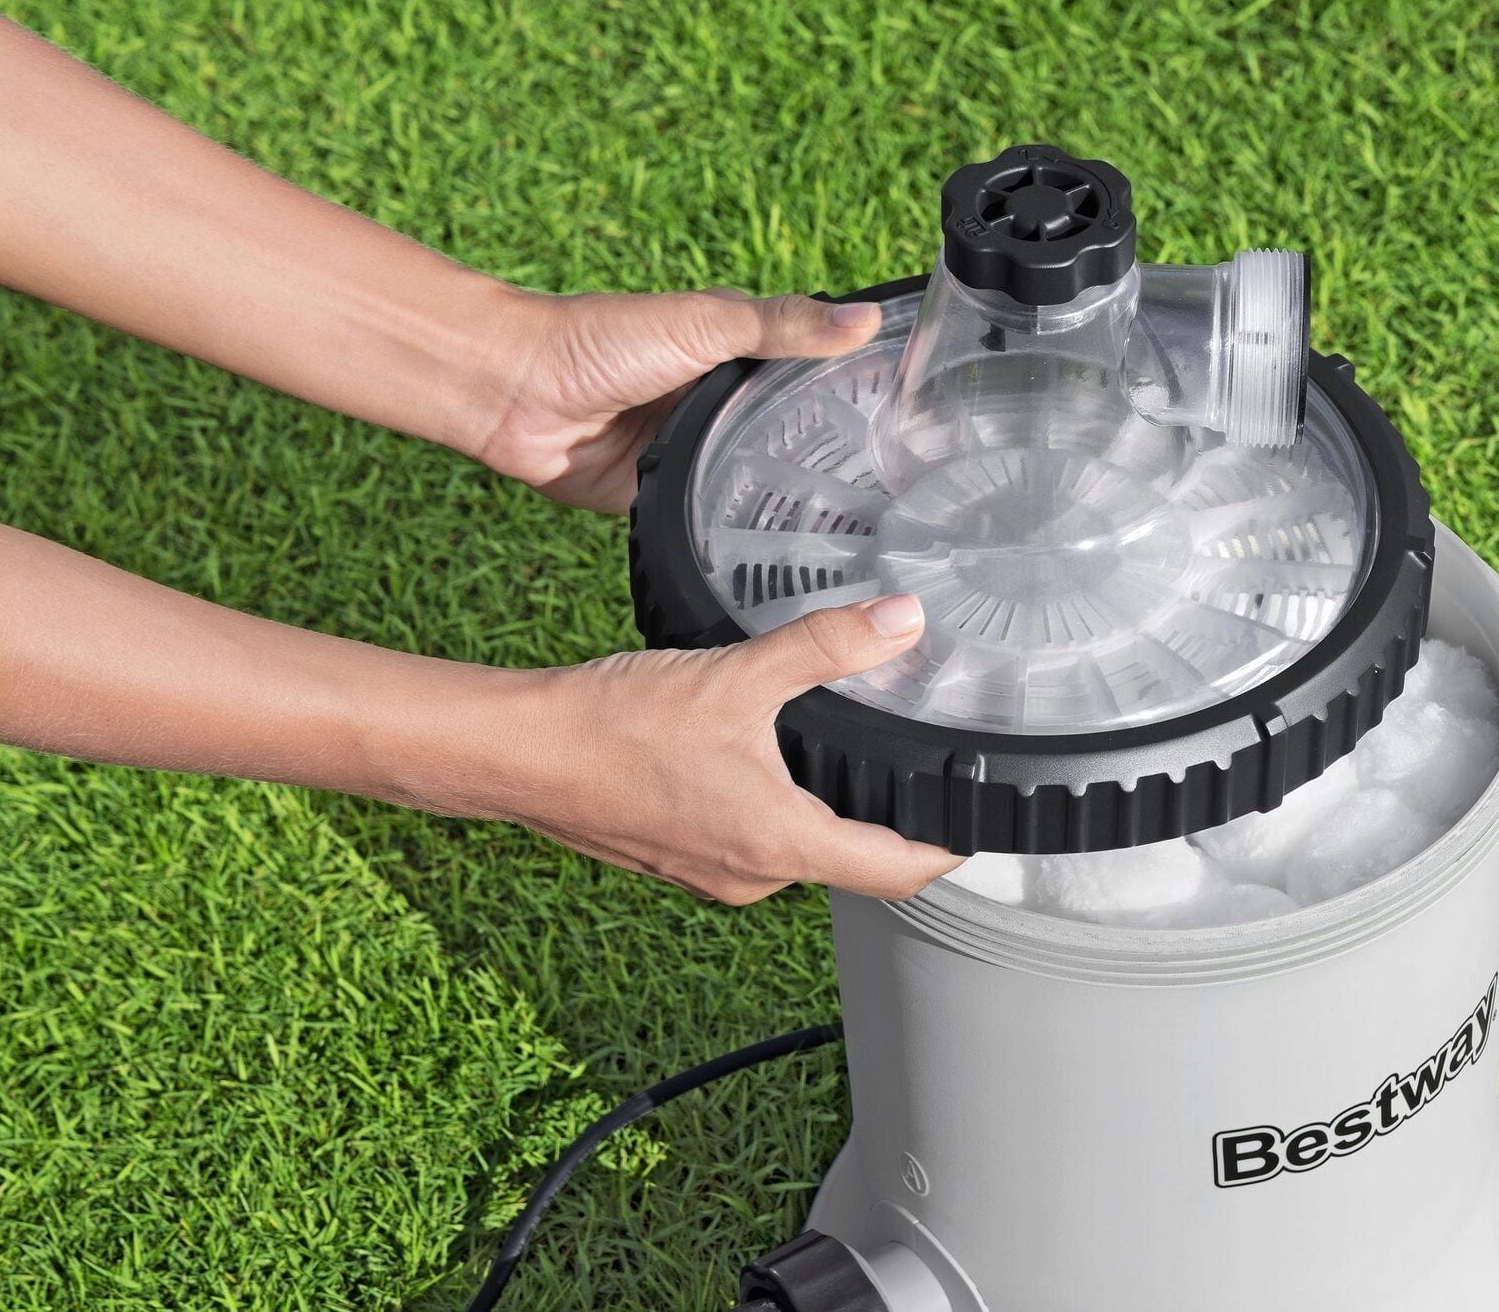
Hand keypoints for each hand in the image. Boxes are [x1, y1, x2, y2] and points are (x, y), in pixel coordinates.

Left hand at [477, 287, 884, 511]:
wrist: (515, 394)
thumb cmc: (602, 341)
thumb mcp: (704, 325)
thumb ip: (781, 326)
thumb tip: (865, 321)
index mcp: (741, 355)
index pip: (818, 374)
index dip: (863, 394)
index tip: (922, 425)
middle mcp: (725, 405)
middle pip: (795, 435)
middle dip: (839, 462)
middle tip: (908, 499)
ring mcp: (699, 453)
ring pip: (760, 481)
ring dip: (793, 503)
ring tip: (866, 538)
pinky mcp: (669, 496)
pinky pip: (715, 519)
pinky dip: (741, 534)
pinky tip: (790, 558)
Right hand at [509, 592, 956, 902]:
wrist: (517, 752)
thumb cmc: (614, 726)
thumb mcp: (737, 674)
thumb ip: (827, 645)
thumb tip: (903, 621)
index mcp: (781, 846)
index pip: (901, 872)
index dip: (950, 846)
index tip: (981, 817)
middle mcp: (753, 877)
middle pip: (855, 860)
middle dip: (890, 817)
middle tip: (922, 765)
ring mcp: (713, 874)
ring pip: (799, 849)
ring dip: (826, 808)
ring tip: (848, 749)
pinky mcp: (679, 859)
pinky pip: (750, 841)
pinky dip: (773, 808)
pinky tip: (763, 756)